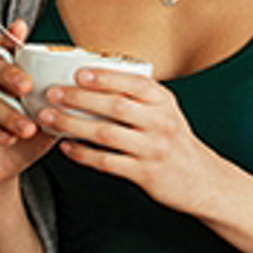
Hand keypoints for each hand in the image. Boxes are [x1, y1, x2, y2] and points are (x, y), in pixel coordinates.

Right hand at [0, 19, 58, 193]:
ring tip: (28, 128)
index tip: (20, 27)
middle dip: (10, 74)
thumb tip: (87, 97)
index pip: (6, 51)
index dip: (10, 37)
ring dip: (8, 114)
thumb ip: (59, 106)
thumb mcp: (47, 121)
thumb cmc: (25, 139)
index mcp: (6, 77)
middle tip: (27, 86)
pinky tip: (9, 139)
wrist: (0, 171)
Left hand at [40, 68, 223, 216]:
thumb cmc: (175, 141)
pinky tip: (67, 147)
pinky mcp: (145, 173)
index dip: (105, 77)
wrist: (201, 179)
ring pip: (106, 134)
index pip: (134, 83)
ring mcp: (153, 149)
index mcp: (165, 102)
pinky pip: (107, 161)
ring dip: (73, 125)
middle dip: (79, 98)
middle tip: (53, 93)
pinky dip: (83, 154)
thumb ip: (139, 97)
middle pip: (115, 106)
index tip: (79, 72)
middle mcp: (161, 123)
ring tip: (50, 118)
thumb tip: (95, 78)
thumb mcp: (166, 112)